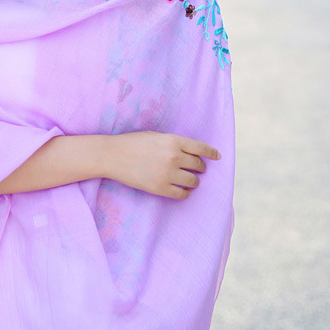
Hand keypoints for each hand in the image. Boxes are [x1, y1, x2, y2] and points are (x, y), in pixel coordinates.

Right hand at [105, 131, 220, 199]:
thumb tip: (191, 153)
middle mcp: (173, 156)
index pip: (201, 147)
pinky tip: (183, 190)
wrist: (112, 155)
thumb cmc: (132, 143)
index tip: (217, 156)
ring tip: (191, 180)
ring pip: (193, 181)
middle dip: (201, 168)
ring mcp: (167, 173)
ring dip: (194, 181)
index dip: (211, 153)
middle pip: (198, 165)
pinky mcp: (160, 188)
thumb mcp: (156, 135)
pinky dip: (185, 193)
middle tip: (198, 169)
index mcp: (173, 140)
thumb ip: (174, 143)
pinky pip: (182, 194)